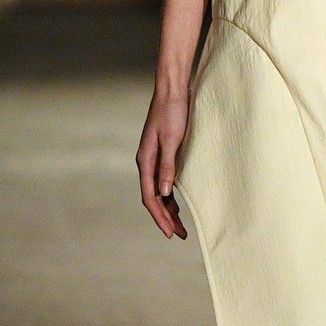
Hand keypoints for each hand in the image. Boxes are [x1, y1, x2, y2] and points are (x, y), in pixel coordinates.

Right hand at [137, 90, 190, 237]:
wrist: (172, 90)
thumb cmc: (172, 112)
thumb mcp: (172, 139)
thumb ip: (168, 165)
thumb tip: (165, 192)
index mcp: (145, 160)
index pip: (150, 196)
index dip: (159, 217)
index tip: (170, 233)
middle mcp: (147, 162)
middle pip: (153, 197)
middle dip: (165, 218)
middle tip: (179, 236)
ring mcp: (154, 158)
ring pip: (158, 191)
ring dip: (168, 209)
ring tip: (180, 227)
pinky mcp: (163, 153)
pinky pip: (163, 181)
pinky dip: (170, 196)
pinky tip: (177, 204)